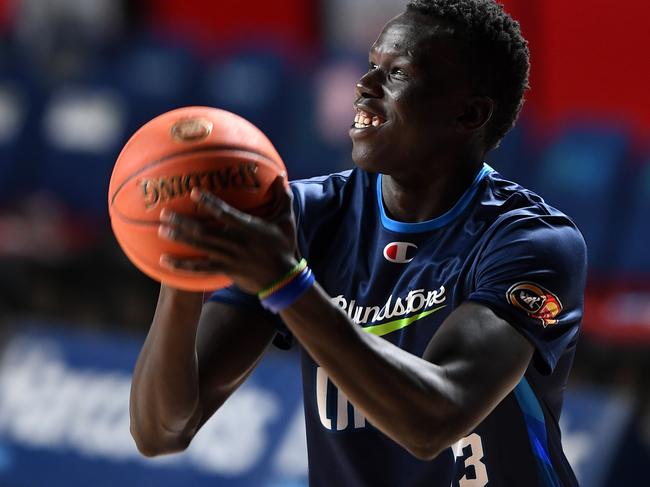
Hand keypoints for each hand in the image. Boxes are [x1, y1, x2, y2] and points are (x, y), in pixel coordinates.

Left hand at [158, 176, 297, 293]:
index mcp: (247, 227)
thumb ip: (282, 197)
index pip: (224, 213)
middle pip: (203, 230)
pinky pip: (200, 269)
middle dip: (183, 222)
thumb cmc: (284, 246)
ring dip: (179, 238)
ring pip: (199, 247)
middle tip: (165, 213)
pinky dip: (182, 266)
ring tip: (162, 231)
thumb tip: (280, 175)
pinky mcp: (224, 270)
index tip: (193, 193)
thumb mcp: (286, 220)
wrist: (283, 278)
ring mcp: (228, 257)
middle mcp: (234, 242)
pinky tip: (165, 261)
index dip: (208, 203)